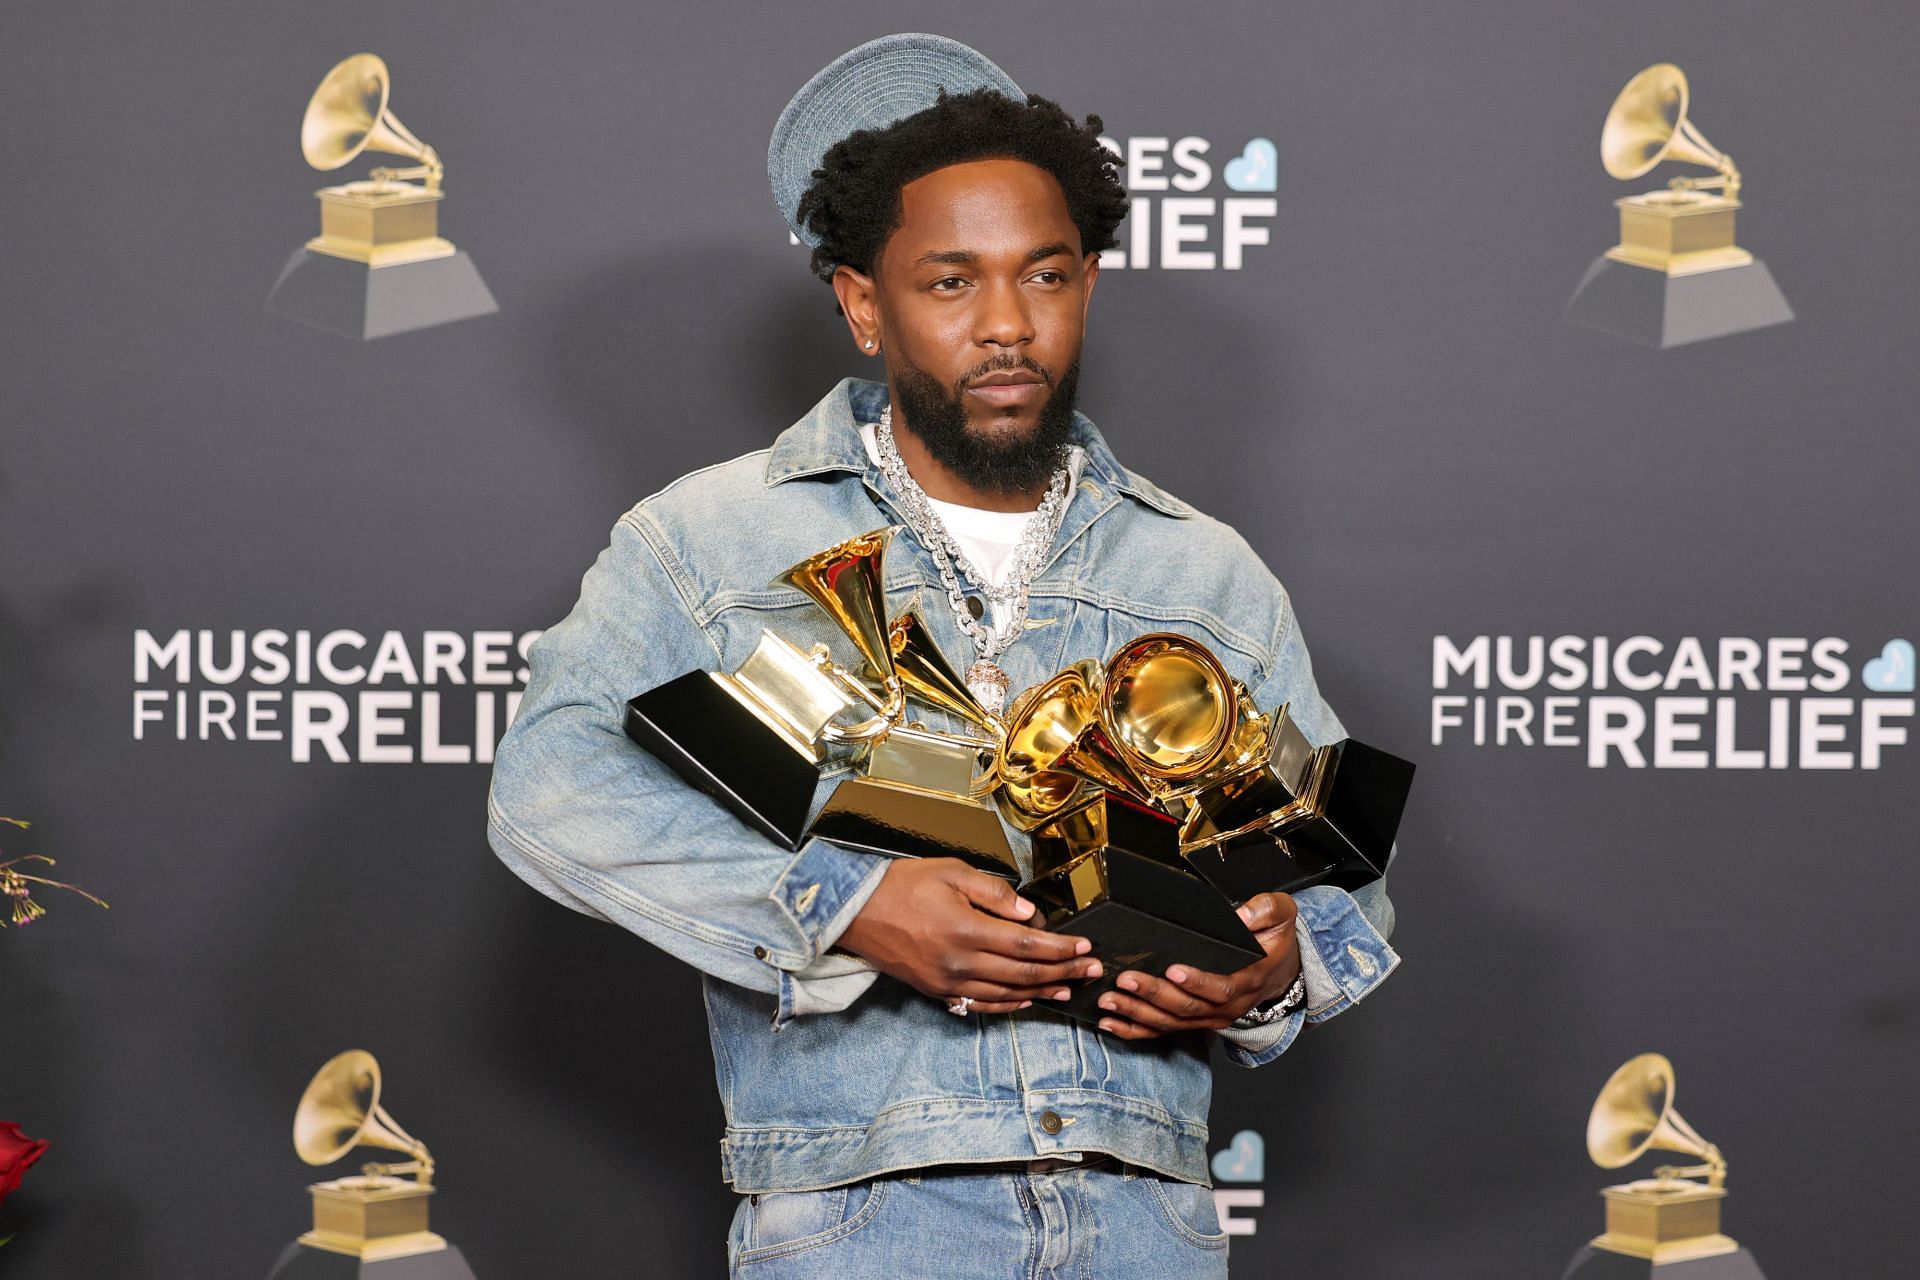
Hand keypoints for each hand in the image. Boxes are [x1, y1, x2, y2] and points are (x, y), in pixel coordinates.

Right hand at [836, 858, 1099, 1014]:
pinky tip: (1027, 1000)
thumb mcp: (952, 873)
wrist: (856, 911)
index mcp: (967, 930)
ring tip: (1069, 988)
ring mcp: (947, 982)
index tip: (1085, 947)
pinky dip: (1008, 1004)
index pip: (1028, 945)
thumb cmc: (902, 885)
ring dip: (1042, 992)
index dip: (1061, 949)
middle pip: (1024, 974)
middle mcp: (960, 962)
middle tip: (1092, 970)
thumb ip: (995, 893)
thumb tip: (1030, 914)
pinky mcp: (936, 991)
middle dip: (1063, 972)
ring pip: (1006, 994)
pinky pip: (980, 1004)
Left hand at [1095, 892, 1301, 1039]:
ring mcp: (1209, 1017)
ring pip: (1171, 1022)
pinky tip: (1110, 1024)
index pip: (1221, 988)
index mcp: (1248, 980)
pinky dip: (1135, 1030)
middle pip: (1188, 1008)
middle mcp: (1227, 1007)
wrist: (1281, 972)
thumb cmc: (1275, 943)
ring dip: (1138, 1013)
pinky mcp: (1194, 1021)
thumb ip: (1265, 910)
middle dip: (1154, 995)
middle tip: (1126, 980)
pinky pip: (1163, 1030)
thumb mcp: (1281, 916)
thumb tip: (1242, 915)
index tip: (1172, 970)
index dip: (1197, 982)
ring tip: (1109, 1000)